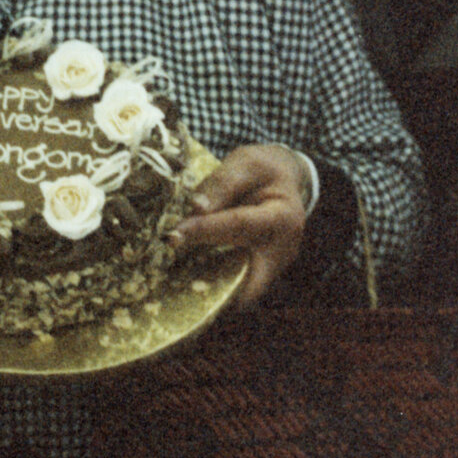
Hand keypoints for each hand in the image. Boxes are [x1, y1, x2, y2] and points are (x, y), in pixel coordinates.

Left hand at [172, 143, 309, 305]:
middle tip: (174, 289)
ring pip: (241, 292)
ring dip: (211, 294)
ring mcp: (274, 267)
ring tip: (172, 292)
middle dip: (215, 290)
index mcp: (283, 217)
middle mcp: (283, 250)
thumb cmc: (264, 171)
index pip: (240, 225)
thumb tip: (197, 207)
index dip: (205, 230)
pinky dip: (214, 287)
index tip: (173, 235)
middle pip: (248, 279)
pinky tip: (184, 285)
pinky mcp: (260, 273)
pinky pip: (236, 286)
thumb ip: (223, 183)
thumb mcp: (246, 164)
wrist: (285, 182)